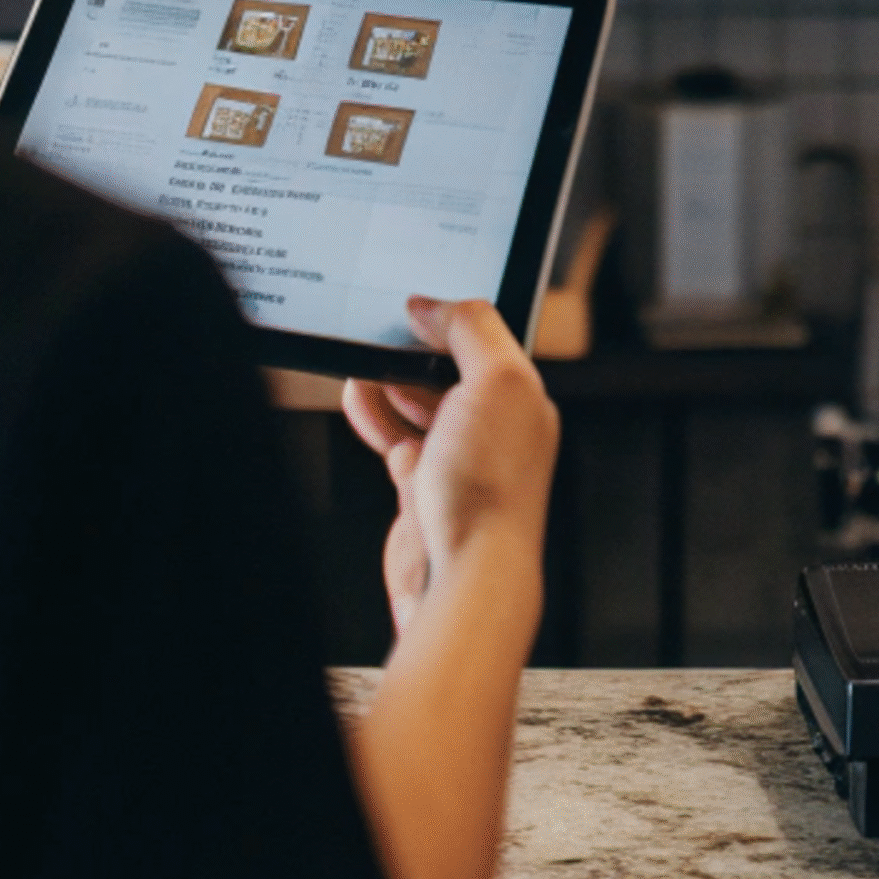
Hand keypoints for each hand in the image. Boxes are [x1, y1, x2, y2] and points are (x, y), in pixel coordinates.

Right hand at [342, 298, 558, 636]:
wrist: (466, 576)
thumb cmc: (491, 488)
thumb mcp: (497, 379)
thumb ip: (470, 328)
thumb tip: (432, 304)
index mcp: (522, 397)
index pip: (488, 341)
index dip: (454, 318)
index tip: (418, 302)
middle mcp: (493, 428)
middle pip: (450, 370)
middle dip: (417, 347)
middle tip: (382, 324)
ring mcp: (456, 461)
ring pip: (418, 403)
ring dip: (388, 377)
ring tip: (362, 355)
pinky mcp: (421, 489)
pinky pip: (394, 438)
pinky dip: (373, 414)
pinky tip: (356, 396)